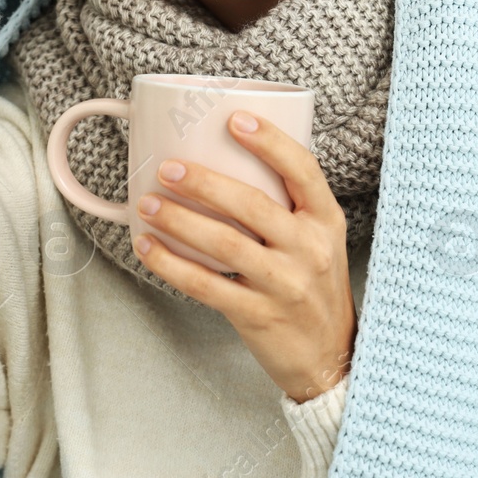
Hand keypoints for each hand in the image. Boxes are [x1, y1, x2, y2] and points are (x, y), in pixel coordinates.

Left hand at [133, 110, 356, 404]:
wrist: (330, 359)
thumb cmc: (314, 289)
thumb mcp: (319, 241)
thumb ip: (287, 207)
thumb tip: (224, 161)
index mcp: (326, 220)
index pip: (303, 170)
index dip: (270, 141)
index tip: (234, 119)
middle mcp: (309, 248)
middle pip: (253, 204)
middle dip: (204, 182)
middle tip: (167, 167)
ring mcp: (285, 284)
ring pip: (225, 244)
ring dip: (179, 220)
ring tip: (147, 204)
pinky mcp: (258, 316)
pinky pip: (206, 286)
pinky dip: (171, 265)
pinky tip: (148, 248)